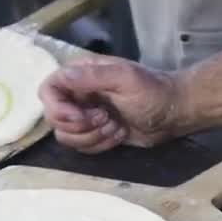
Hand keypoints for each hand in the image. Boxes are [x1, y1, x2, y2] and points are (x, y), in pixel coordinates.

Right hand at [38, 56, 184, 153]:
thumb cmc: (152, 91)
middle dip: (80, 125)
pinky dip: (100, 145)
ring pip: (66, 136)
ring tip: (115, 127)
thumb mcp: (125, 78)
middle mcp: (78, 94)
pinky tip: (119, 134)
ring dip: (91, 137)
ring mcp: (85, 115)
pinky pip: (82, 146)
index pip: (48, 89)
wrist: (173, 113)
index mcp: (82, 74)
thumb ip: (93, 77)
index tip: (79, 116)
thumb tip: (63, 76)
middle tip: (106, 119)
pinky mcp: (94, 133)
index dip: (57, 107)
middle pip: (54, 117)